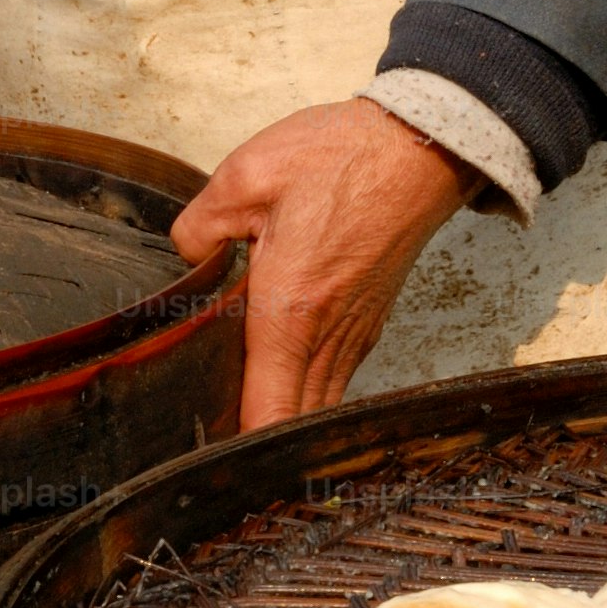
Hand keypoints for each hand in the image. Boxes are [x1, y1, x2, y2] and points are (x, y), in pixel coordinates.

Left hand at [171, 99, 474, 426]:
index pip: (269, 418)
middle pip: (292, 428)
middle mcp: (328, 339)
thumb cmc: (341, 159)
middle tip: (209, 447)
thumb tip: (189, 257)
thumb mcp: (244, 177)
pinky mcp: (367, 324)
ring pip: (314, 409)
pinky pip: (331, 381)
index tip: (204, 460)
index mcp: (291, 314)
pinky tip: (274, 378)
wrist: (417, 147)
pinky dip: (303, 394)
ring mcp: (354, 336)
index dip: (237, 453)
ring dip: (281, 421)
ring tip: (235, 422)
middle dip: (253, 447)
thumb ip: (200, 227)